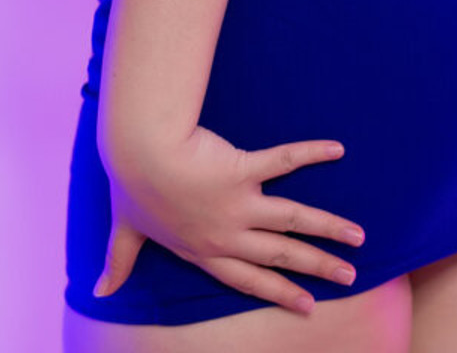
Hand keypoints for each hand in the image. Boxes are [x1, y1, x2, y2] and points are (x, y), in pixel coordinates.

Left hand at [93, 124, 364, 314]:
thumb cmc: (132, 186)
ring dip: (329, 228)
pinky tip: (337, 149)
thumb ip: (118, 262)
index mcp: (205, 249)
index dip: (278, 293)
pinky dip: (312, 153)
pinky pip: (285, 161)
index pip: (248, 279)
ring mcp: (240, 203)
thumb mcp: (125, 231)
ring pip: (294, 220)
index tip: (308, 306)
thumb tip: (98, 293)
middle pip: (281, 256)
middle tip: (349, 276)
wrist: (140, 152)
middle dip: (318, 268)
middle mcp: (229, 233)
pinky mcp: (244, 169)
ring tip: (358, 236)